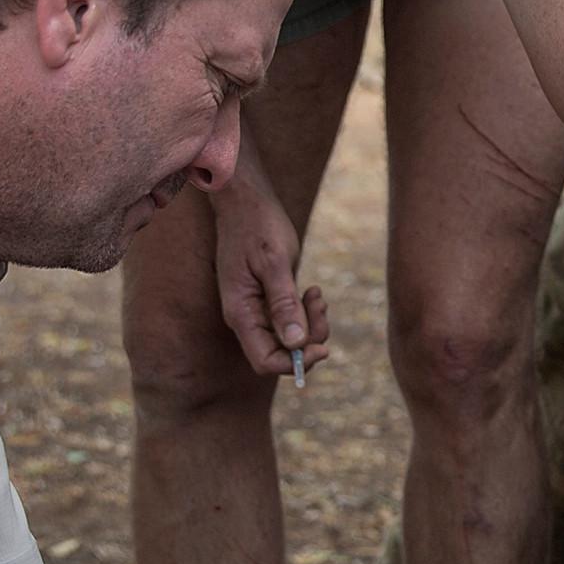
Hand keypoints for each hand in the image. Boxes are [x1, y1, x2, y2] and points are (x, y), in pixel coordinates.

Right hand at [211, 174, 329, 379]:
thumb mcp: (274, 262)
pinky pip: (290, 321)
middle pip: (281, 353)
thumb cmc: (257, 226)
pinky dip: (305, 312)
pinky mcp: (267, 300)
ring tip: (316, 294)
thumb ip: (283, 303)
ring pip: (289, 338)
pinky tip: (312, 290)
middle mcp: (246, 318)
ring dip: (310, 323)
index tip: (322, 346)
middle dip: (308, 338)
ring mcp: (256, 310)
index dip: (296, 362)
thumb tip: (296, 343)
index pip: (266, 361)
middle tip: (321, 305)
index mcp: (241, 313)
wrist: (245, 200)